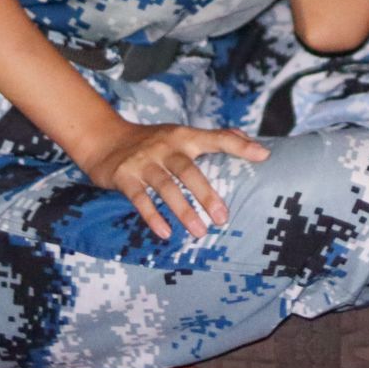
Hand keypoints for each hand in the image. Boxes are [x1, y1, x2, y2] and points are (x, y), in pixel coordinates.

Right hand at [77, 120, 269, 240]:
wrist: (104, 139)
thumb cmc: (153, 141)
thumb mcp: (182, 134)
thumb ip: (217, 138)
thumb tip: (254, 143)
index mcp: (184, 136)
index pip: (216, 138)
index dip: (239, 145)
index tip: (264, 155)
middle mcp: (165, 147)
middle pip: (188, 170)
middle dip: (206, 193)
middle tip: (223, 217)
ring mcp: (144, 162)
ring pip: (165, 186)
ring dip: (182, 210)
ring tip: (199, 232)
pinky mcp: (125, 177)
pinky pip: (140, 199)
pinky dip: (153, 216)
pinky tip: (166, 233)